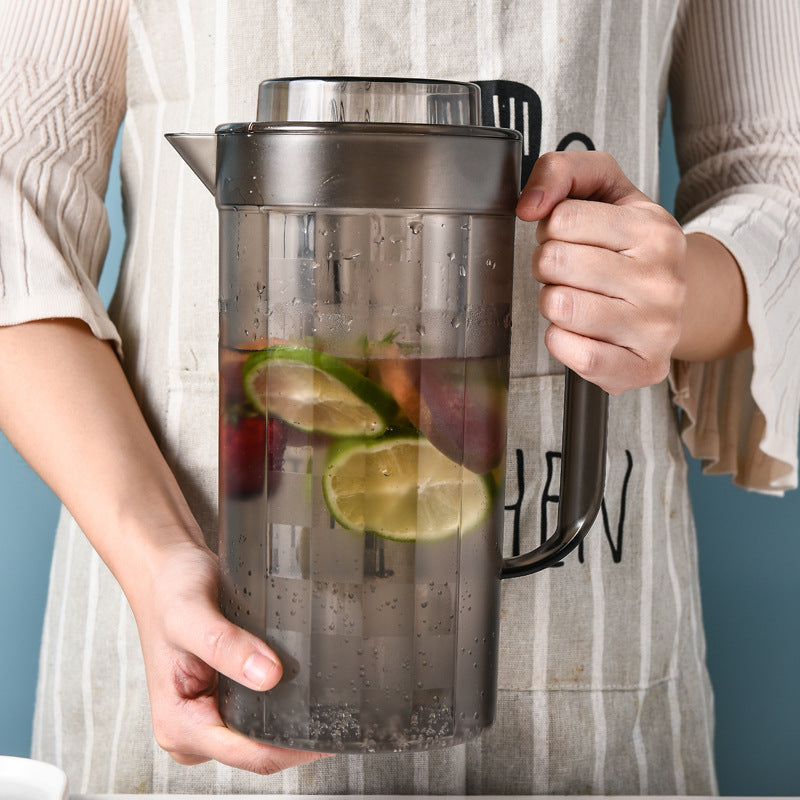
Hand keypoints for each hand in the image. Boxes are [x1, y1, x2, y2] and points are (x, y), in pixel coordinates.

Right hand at [130, 537, 326, 773]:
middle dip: (293, 735)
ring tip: (317, 690)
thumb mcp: (190, 614)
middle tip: (333, 706)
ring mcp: (209, 715)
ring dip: (289, 717)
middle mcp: (192, 728)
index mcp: (179, 724)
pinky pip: (260, 711)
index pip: (247, 754)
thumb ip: (225, 645)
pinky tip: (301, 682)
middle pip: (258, 751)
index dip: (290, 749)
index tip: (327, 735)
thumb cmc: (169, 590)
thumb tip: (267, 676)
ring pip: (262, 732)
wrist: (165, 570)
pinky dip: (281, 700)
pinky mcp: (223, 698)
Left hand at [517, 150, 686, 394]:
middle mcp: (663, 279)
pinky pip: (575, 353)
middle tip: (569, 271)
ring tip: (576, 298)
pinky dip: (561, 341)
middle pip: (554, 262)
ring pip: (560, 306)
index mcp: (655, 229)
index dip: (551, 228)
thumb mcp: (606, 191)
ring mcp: (656, 327)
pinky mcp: (643, 368)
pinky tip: (579, 331)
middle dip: (547, 265)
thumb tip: (529, 203)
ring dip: (552, 302)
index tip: (569, 237)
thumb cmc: (632, 249)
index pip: (562, 219)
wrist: (677, 302)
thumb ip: (562, 170)